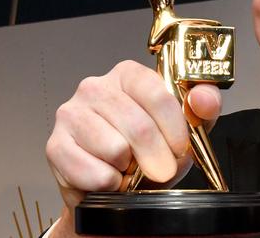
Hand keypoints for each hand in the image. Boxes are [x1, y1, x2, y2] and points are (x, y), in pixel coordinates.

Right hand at [45, 60, 221, 236]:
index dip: (174, 129)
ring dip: (130, 170)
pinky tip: (110, 177)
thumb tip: (203, 98)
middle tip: (161, 170)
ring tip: (129, 167)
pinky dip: (109, 184)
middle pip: (138, 126)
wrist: (118, 183)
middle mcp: (96, 87)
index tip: (181, 150)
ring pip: (115, 149)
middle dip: (157, 157)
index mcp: (129, 74)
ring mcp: (71, 114)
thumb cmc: (153, 148)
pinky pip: (92, 172)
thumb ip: (203, 107)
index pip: (158, 95)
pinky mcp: (55, 145)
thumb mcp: (188, 126)